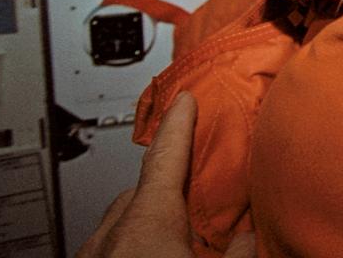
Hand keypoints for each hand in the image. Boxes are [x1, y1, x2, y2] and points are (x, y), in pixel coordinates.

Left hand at [76, 92, 255, 257]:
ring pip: (122, 223)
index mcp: (149, 221)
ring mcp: (93, 254)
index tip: (183, 100)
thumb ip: (237, 252)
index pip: (165, 156)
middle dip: (168, 191)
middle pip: (143, 193)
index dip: (177, 125)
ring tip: (173, 243)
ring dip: (148, 225)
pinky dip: (129, 247)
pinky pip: (108, 247)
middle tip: (194, 202)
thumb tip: (249, 239)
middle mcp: (113, 233)